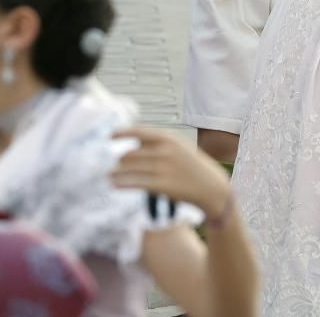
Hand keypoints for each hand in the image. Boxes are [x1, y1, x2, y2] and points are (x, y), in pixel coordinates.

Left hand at [110, 126, 232, 216]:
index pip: (139, 132)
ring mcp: (163, 168)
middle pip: (131, 153)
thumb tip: (132, 143)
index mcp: (169, 138)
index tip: (110, 136)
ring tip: (108, 174)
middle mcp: (165, 151)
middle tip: (111, 164)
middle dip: (120, 159)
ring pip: (131, 168)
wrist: (211, 187)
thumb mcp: (179, 147)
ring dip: (116, 171)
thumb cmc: (191, 166)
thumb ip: (158, 143)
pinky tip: (114, 184)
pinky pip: (135, 183)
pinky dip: (122, 183)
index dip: (122, 133)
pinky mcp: (162, 185)